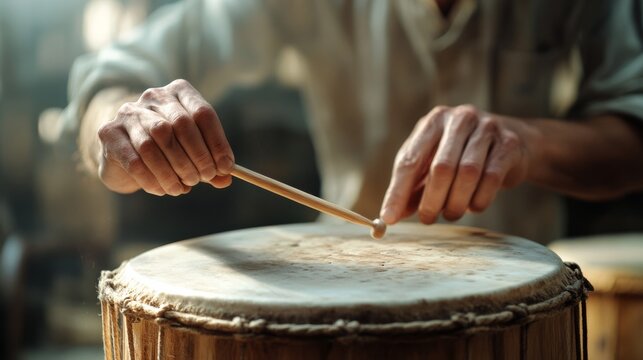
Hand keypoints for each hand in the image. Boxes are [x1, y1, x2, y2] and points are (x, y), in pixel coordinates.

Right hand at [96, 79, 233, 195]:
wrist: (122, 151)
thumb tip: (226, 179)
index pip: (203, 113)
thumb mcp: (192, 152)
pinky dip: (153, 179)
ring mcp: (128, 113)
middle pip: (180, 124)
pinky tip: (163, 190)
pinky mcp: (109, 133)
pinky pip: (134, 160)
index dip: (217, 143)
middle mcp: (153, 97)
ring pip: (155, 142)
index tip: (226, 167)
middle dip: (197, 156)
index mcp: (179, 93)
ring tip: (183, 188)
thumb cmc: (166, 149)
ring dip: (174, 170)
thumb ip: (210, 163)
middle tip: (205, 178)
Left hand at [380, 105, 533, 223]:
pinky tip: (473, 206)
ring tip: (451, 214)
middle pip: (441, 168)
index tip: (388, 218)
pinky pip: (492, 179)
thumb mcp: (430, 165)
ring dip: (456, 203)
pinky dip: (479, 200)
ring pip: (468, 173)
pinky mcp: (508, 144)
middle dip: (431, 200)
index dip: (398, 192)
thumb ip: (411, 188)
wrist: (511, 143)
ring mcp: (487, 128)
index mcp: (433, 122)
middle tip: (427, 219)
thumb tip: (390, 217)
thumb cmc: (460, 155)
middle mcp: (460, 119)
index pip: (409, 160)